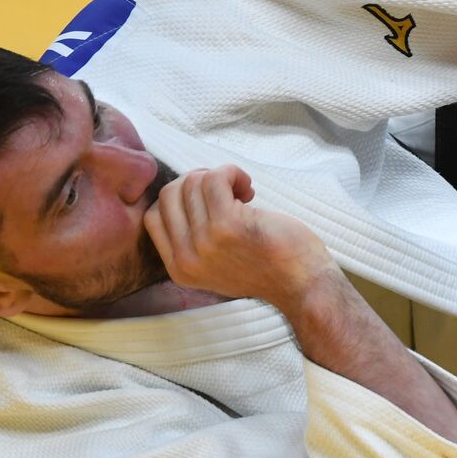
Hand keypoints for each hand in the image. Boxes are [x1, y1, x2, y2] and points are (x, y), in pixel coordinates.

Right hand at [143, 165, 335, 308]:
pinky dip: (231, 172)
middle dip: (196, 181)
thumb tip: (183, 193)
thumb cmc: (268, 267)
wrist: (303, 285)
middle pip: (169, 195)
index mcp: (180, 268)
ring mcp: (205, 241)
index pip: (154, 217)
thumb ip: (194, 240)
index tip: (207, 199)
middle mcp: (186, 257)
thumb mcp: (217, 264)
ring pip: (192, 183)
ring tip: (243, 191)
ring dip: (220, 176)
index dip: (179, 198)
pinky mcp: (227, 225)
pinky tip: (248, 186)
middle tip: (225, 189)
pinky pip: (214, 178)